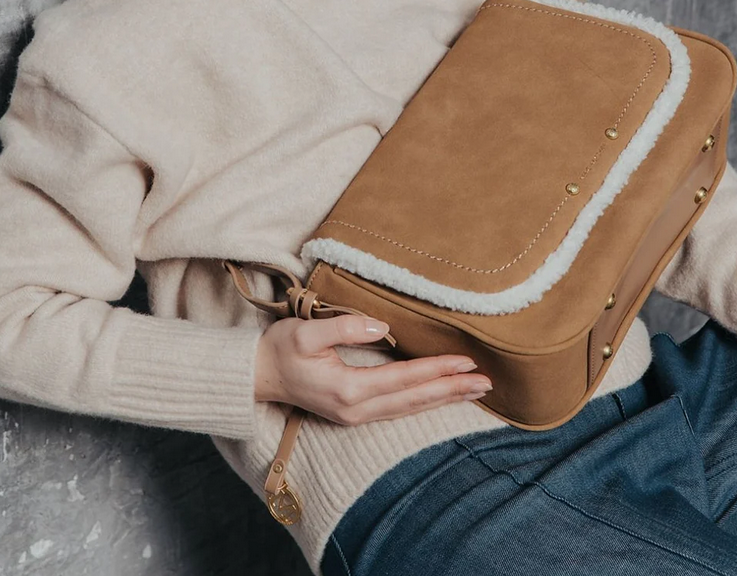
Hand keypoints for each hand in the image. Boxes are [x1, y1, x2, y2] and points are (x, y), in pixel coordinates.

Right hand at [254, 314, 492, 425]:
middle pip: (414, 399)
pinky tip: (439, 396)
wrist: (257, 376)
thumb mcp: (304, 332)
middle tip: (487, 383)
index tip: (467, 361)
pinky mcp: (354, 413)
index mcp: (347, 388)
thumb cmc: (279, 349)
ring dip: (443, 399)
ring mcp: (355, 415)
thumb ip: (342, 329)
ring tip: (474, 391)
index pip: (404, 378)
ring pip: (410, 408)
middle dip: (452, 390)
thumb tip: (381, 328)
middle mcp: (356, 408)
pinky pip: (398, 409)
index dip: (437, 369)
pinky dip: (424, 402)